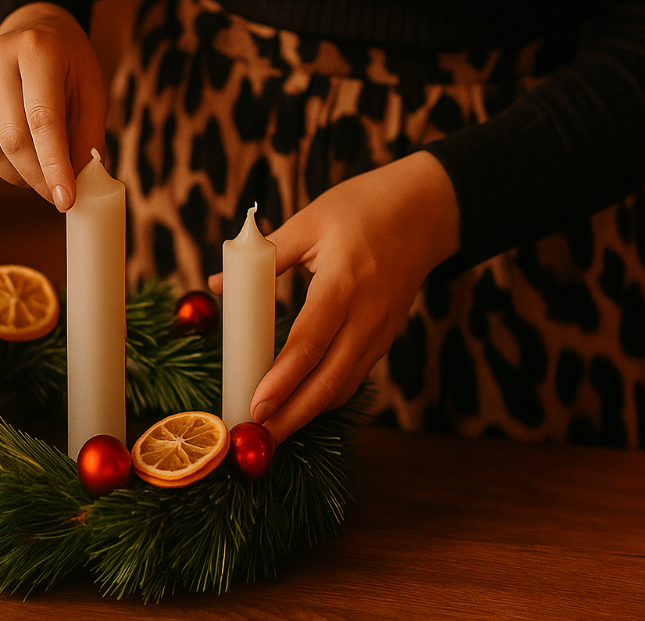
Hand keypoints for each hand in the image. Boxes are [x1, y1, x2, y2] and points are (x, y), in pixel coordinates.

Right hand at [0, 2, 106, 210]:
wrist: (32, 26)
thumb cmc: (69, 61)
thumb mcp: (91, 87)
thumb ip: (89, 133)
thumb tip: (83, 180)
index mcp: (37, 52)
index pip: (42, 120)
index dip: (54, 166)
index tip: (66, 200)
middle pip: (12, 138)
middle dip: (38, 177)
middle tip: (59, 196)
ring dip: (17, 176)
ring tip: (43, 176)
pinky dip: (1, 167)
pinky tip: (23, 163)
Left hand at [209, 151, 460, 443]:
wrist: (427, 211)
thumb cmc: (364, 207)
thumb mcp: (311, 220)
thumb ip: (266, 255)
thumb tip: (217, 283)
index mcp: (345, 279)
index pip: (311, 340)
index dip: (283, 377)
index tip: (255, 404)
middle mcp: (368, 312)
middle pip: (331, 377)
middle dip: (294, 414)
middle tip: (258, 436)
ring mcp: (382, 329)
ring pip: (345, 384)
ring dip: (309, 413)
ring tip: (273, 432)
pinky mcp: (386, 336)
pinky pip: (355, 375)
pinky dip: (328, 396)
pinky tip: (302, 408)